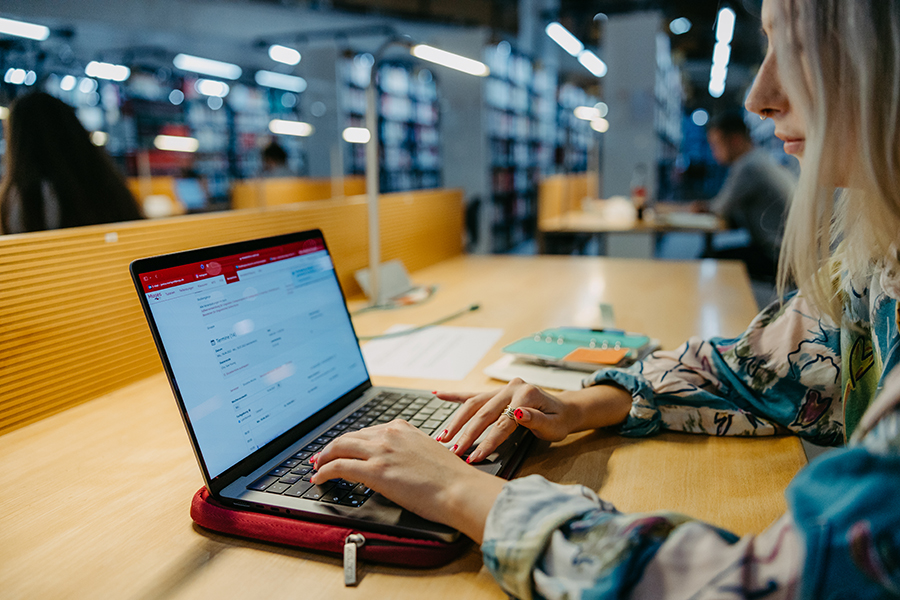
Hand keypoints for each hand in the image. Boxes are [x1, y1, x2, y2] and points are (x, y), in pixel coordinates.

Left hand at [310, 420, 503, 542]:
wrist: (459, 488)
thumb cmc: (451, 478)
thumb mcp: (427, 453)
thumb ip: (407, 451)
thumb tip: (395, 462)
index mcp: (402, 428)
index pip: (367, 431)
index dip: (351, 442)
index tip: (343, 449)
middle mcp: (389, 434)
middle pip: (349, 437)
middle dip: (332, 447)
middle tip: (322, 458)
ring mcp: (381, 450)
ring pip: (340, 447)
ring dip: (324, 457)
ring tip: (317, 468)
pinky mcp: (375, 470)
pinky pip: (339, 466)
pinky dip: (324, 471)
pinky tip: (319, 479)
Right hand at [436, 379, 633, 463]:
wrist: (563, 409)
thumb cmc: (559, 421)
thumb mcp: (554, 426)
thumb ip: (537, 420)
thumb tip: (519, 414)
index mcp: (526, 395)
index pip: (502, 423)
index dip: (488, 441)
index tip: (475, 457)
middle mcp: (511, 388)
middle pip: (483, 413)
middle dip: (467, 434)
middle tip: (453, 451)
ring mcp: (501, 389)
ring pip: (473, 404)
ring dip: (457, 420)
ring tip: (444, 436)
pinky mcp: (495, 392)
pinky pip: (472, 394)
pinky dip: (454, 395)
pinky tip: (438, 395)